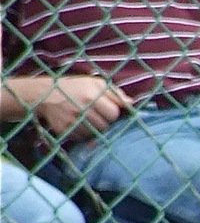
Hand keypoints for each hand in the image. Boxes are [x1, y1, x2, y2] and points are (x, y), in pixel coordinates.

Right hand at [12, 74, 130, 140]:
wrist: (43, 93)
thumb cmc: (75, 87)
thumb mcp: (94, 83)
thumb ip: (114, 93)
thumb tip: (132, 104)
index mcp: (91, 93)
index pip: (114, 113)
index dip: (113, 113)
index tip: (108, 109)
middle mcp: (82, 107)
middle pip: (106, 126)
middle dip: (105, 122)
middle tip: (96, 114)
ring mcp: (72, 121)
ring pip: (96, 134)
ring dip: (95, 129)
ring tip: (86, 118)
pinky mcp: (65, 131)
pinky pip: (83, 138)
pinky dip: (84, 134)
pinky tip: (77, 124)